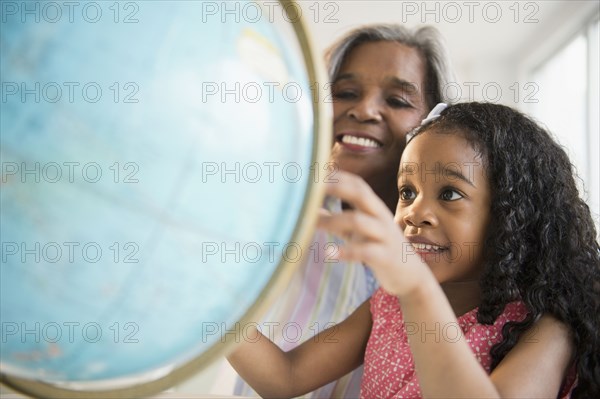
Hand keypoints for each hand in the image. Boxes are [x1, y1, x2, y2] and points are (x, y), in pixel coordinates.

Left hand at [317, 171, 425, 296]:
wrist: (411, 276)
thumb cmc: (379, 248)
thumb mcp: (358, 232)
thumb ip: (336, 221)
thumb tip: (310, 210)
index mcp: (374, 208)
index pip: (357, 184)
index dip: (337, 176)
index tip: (314, 172)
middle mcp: (380, 217)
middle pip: (361, 194)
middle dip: (337, 187)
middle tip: (313, 187)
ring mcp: (384, 236)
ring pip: (359, 221)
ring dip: (332, 221)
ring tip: (310, 224)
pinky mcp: (385, 257)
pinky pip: (365, 252)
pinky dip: (346, 251)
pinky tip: (329, 253)